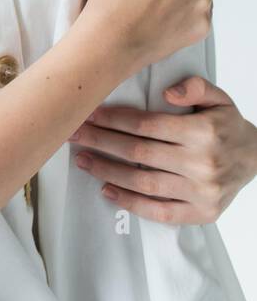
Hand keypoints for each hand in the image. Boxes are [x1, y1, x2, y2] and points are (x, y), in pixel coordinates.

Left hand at [68, 77, 256, 224]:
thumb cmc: (228, 126)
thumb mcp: (219, 97)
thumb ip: (195, 87)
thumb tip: (168, 93)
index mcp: (202, 132)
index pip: (147, 125)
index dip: (113, 119)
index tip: (87, 113)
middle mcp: (201, 163)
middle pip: (138, 153)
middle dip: (101, 142)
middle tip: (72, 134)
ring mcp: (201, 192)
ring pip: (144, 183)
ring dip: (108, 172)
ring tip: (83, 160)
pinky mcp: (201, 213)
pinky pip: (160, 211)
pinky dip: (131, 203)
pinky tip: (108, 191)